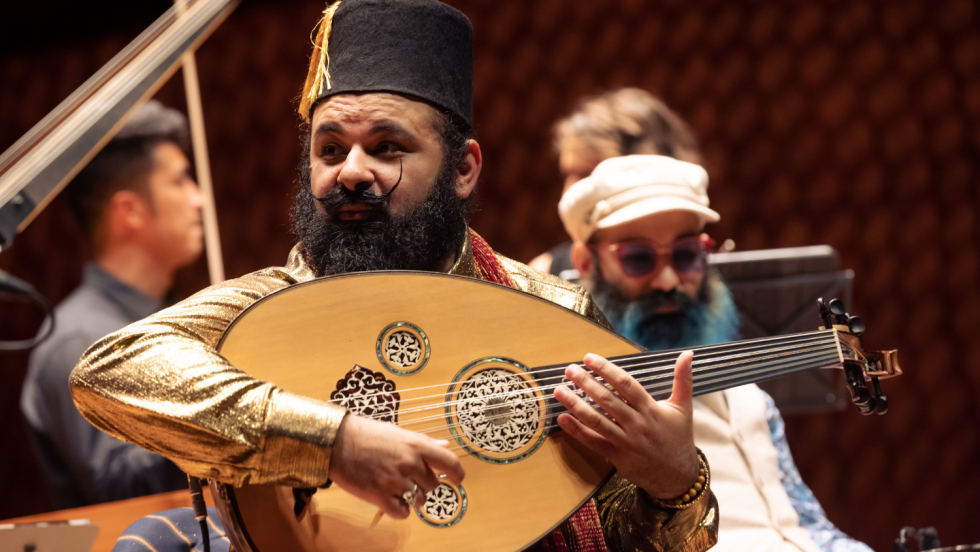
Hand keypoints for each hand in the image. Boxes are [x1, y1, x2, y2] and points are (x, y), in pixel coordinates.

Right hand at [328, 414, 464, 518]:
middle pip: (432, 485)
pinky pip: (402, 512)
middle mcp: (409, 463)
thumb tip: (445, 445)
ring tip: (396, 487)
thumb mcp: (398, 433)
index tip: (457, 478)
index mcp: (415, 445)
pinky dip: (400, 510)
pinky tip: (391, 500)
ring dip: (412, 497)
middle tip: (407, 477)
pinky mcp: (379, 496)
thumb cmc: (367, 434)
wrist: (337, 442)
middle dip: (423, 483)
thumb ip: (423, 442)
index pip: (449, 462)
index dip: (457, 473)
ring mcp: (395, 481)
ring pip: (419, 500)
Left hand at [553, 351, 697, 499]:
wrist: (677, 476)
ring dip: (575, 404)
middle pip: (607, 400)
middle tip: (569, 370)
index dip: (606, 369)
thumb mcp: (684, 407)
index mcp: (651, 409)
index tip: (589, 358)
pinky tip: (562, 418)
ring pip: (597, 421)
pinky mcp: (617, 457)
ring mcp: (626, 442)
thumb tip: (688, 354)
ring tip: (559, 390)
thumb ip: (683, 379)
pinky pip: (594, 442)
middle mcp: (637, 424)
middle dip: (586, 382)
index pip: (625, 384)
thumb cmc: (679, 438)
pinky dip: (576, 431)